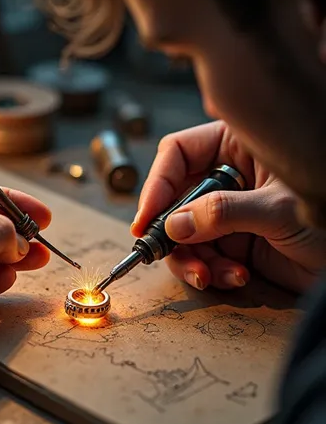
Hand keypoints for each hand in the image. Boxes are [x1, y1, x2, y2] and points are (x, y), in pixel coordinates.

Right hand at [132, 121, 325, 294]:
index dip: (157, 184)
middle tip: (161, 254)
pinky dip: (211, 272)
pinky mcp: (233, 243)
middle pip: (173, 199)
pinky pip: (203, 258)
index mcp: (237, 146)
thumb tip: (174, 224)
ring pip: (183, 234)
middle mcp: (226, 177)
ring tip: (209, 275)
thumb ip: (224, 213)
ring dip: (191, 260)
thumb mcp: (278, 208)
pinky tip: (234, 277)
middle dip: (170, 232)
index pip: (178, 153)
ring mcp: (227, 212)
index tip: (146, 218)